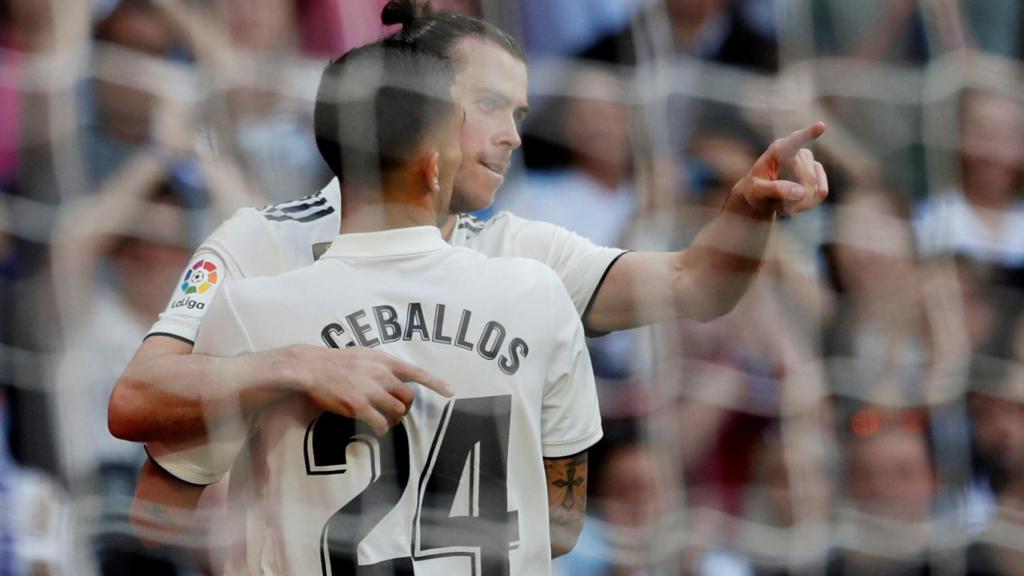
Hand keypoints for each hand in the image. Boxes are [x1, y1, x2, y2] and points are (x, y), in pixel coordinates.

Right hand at [290, 346, 452, 434]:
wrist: (311, 368)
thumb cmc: (337, 361)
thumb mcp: (364, 354)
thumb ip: (382, 365)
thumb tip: (396, 375)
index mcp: (384, 360)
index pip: (417, 372)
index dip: (436, 383)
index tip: (450, 392)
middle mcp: (381, 375)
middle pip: (408, 397)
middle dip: (406, 407)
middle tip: (398, 411)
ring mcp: (370, 391)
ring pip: (397, 411)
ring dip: (395, 419)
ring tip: (386, 420)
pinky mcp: (358, 406)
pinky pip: (380, 423)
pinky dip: (382, 428)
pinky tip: (377, 428)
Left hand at [733, 122, 828, 215]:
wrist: (760, 195)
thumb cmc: (754, 190)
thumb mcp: (756, 192)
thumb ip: (775, 190)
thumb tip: (800, 191)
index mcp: (778, 149)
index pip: (794, 141)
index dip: (808, 134)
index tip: (821, 126)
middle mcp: (796, 151)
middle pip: (808, 179)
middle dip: (798, 199)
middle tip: (783, 211)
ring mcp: (809, 161)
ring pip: (817, 188)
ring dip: (803, 204)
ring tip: (784, 208)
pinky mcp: (817, 173)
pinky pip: (821, 193)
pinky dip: (809, 204)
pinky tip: (794, 205)